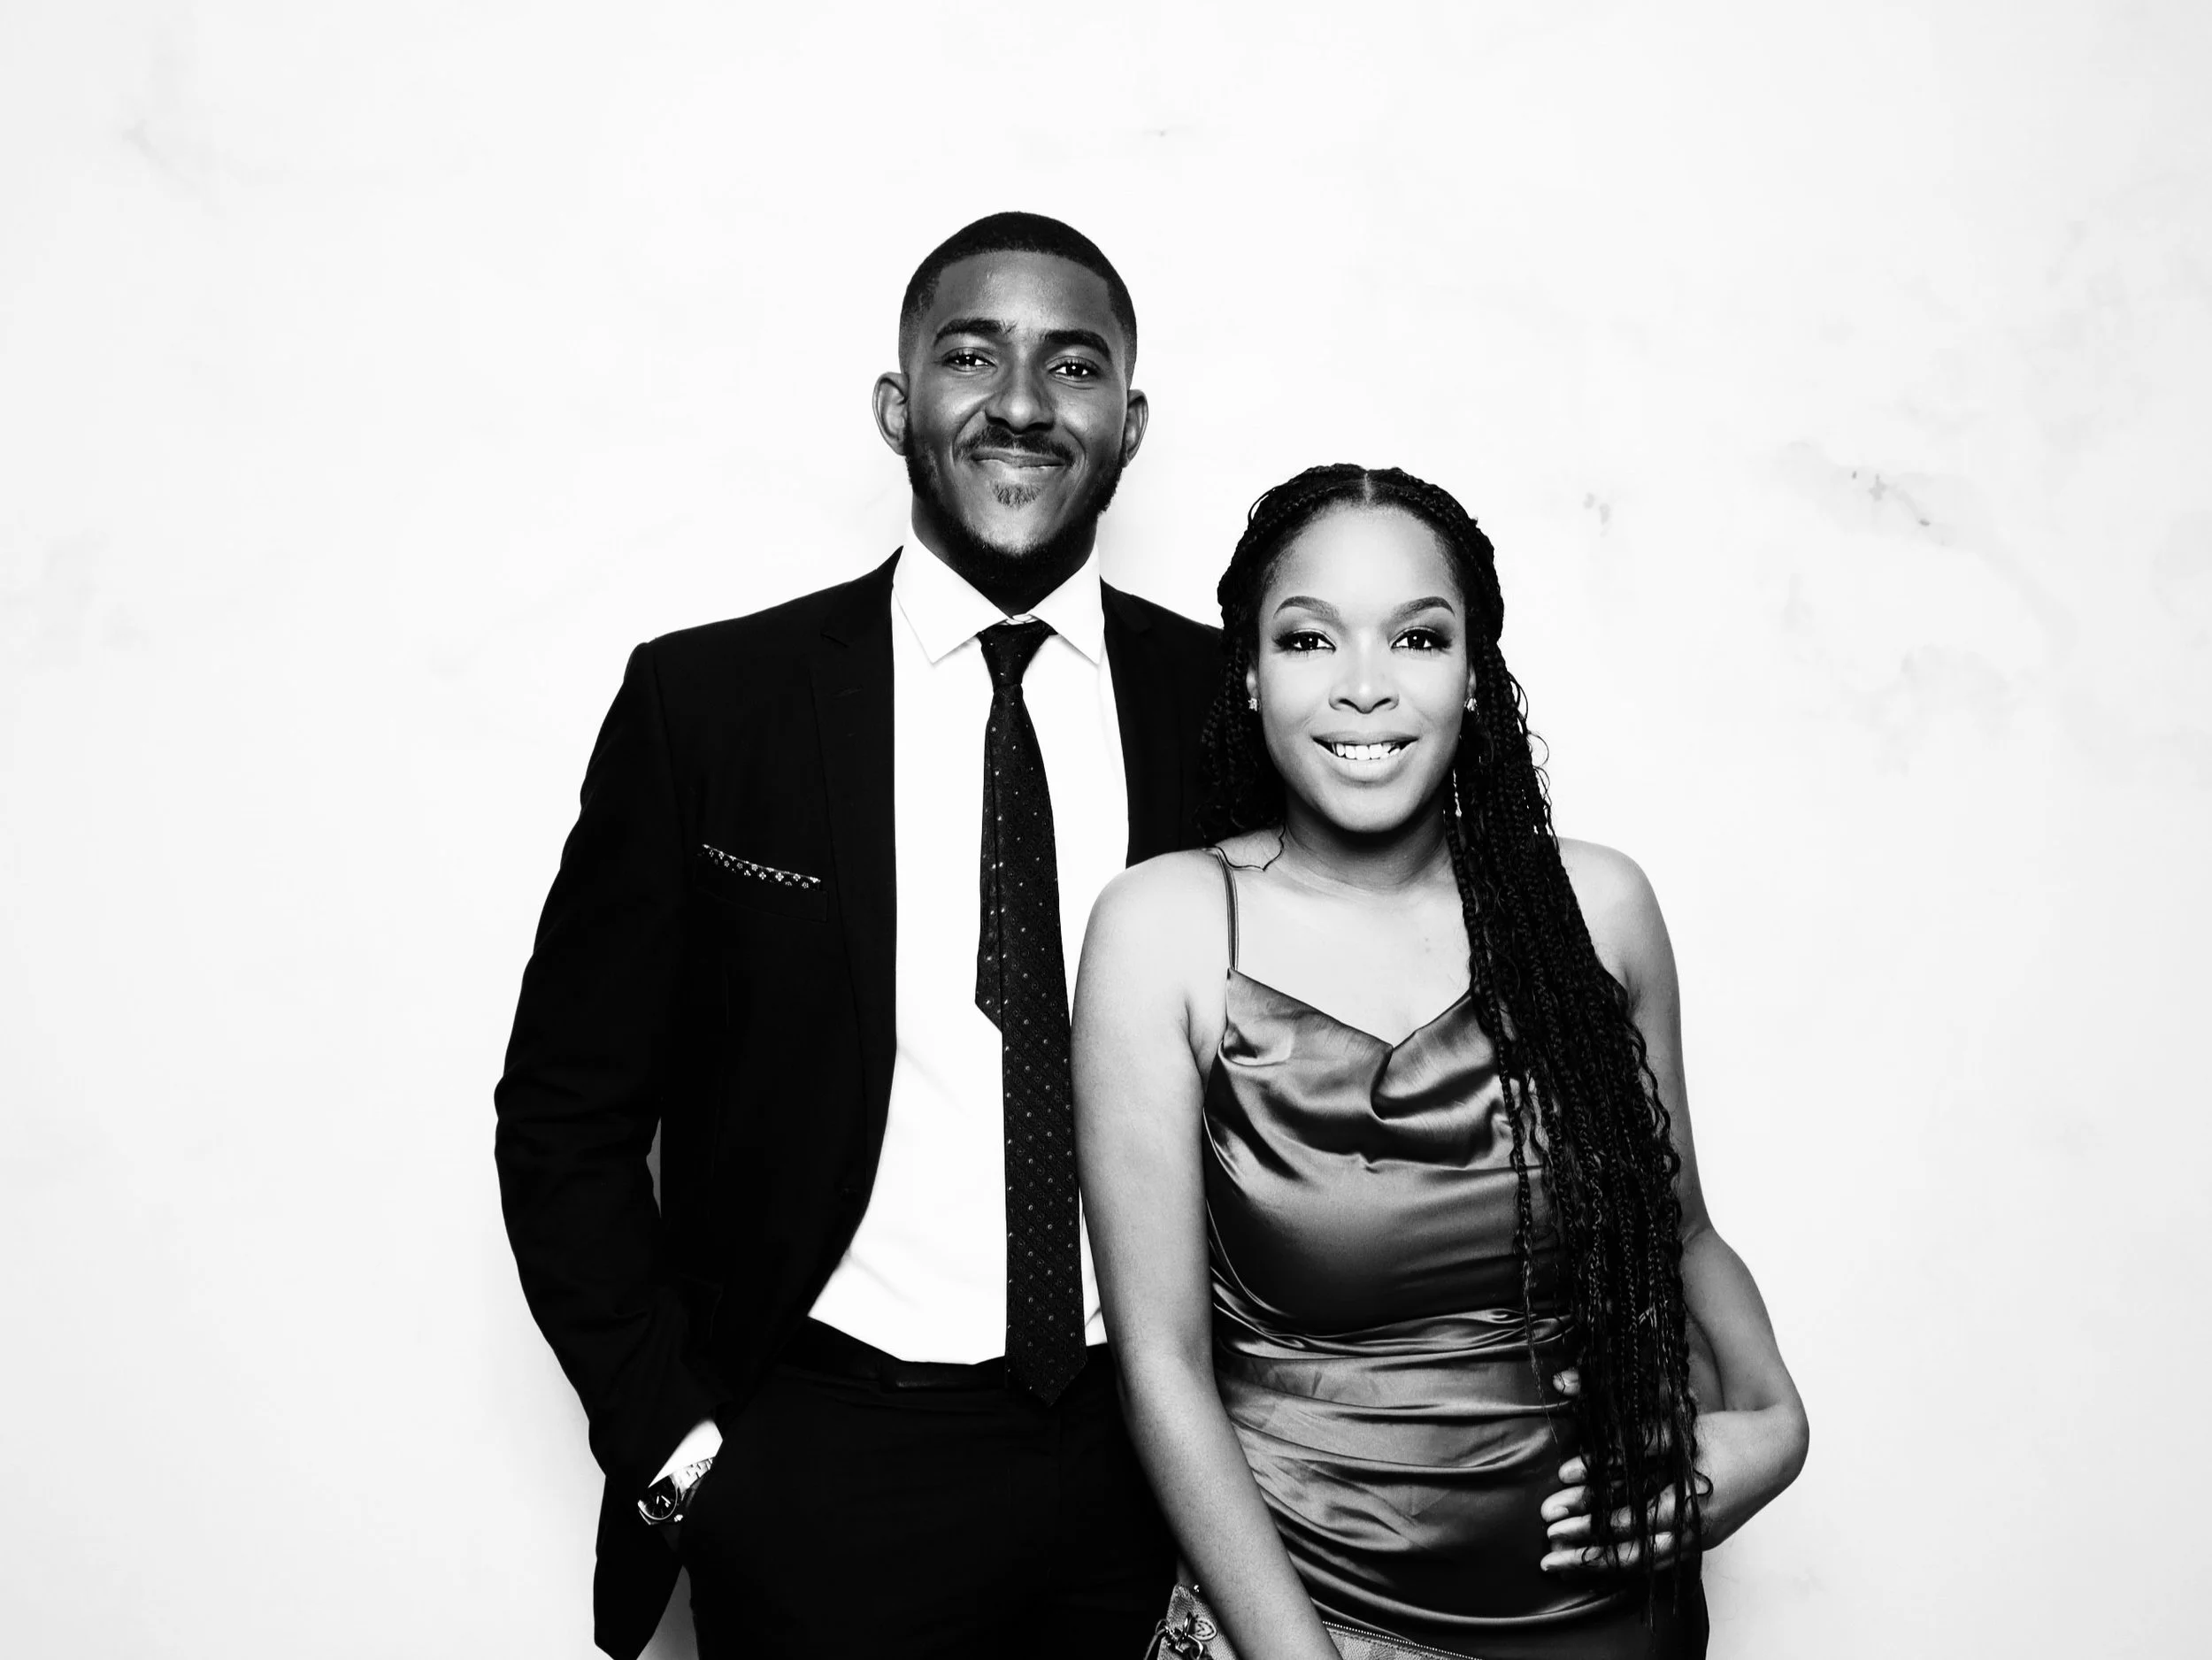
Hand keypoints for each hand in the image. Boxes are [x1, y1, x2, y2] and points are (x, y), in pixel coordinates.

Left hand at [1538, 1372, 1792, 1572]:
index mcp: (1691, 1501)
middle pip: (1632, 1551)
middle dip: (1585, 1549)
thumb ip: (1634, 1428)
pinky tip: (1595, 1564)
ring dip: (1599, 1563)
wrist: (1779, 1449)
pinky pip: (1657, 1562)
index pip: (1629, 1519)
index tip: (1551, 1512)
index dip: (1587, 1516)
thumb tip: (1573, 1392)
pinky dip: (1625, 1563)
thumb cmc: (1726, 1431)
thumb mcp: (1681, 1425)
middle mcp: (1695, 1529)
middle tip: (1545, 1547)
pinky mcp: (1701, 1541)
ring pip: (1643, 1563)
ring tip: (1559, 1562)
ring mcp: (1700, 1540)